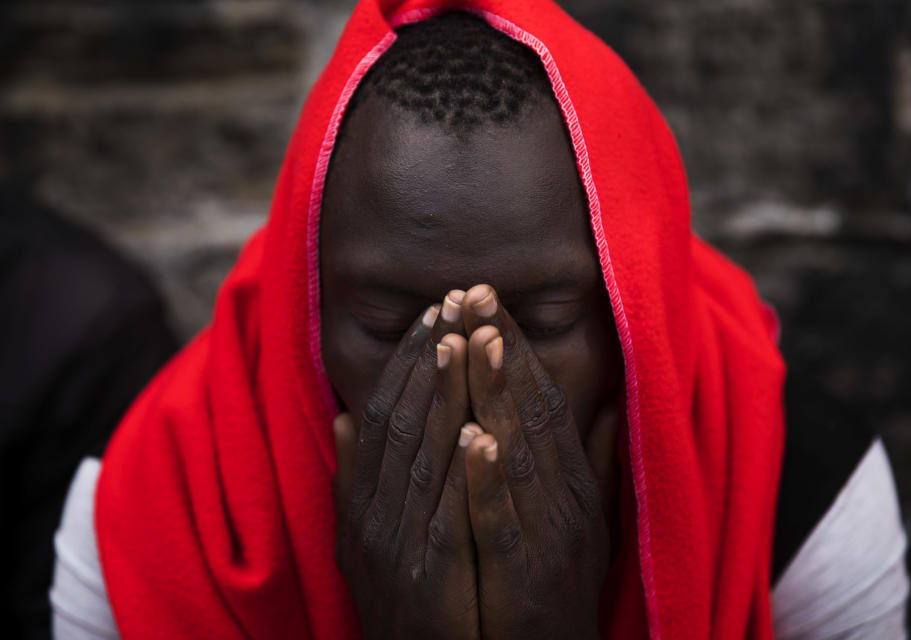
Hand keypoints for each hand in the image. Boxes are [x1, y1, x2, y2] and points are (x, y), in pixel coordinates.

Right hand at [333, 292, 480, 639]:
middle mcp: (372, 515)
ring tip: (464, 340)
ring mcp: (397, 547)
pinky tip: (478, 433)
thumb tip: (344, 418)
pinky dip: (460, 475)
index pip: (383, 412)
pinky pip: (444, 518)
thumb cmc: (405, 597)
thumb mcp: (368, 535)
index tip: (435, 310)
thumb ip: (357, 477)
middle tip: (453, 300)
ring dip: (440, 396)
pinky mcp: (429, 580)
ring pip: (418, 456)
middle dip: (427, 358)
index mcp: (362, 499)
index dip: (408, 359)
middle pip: (399, 421)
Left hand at [459, 285, 619, 638]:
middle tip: (475, 292)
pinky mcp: (526, 579)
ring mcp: (549, 538)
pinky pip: (505, 523)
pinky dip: (490, 481)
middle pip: (532, 413)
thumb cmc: (556, 588)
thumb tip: (595, 405)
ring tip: (478, 341)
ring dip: (499, 396)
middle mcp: (566, 500)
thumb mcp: (578, 519)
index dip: (515, 348)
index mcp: (570, 482)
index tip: (486, 299)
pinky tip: (473, 439)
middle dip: (503, 350)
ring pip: (520, 455)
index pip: (543, 401)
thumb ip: (583, 461)